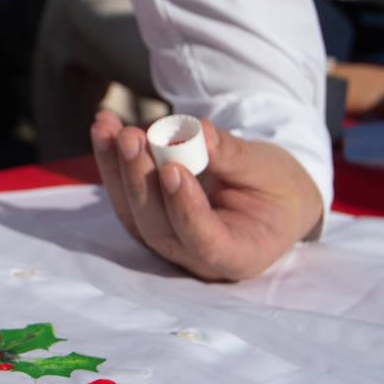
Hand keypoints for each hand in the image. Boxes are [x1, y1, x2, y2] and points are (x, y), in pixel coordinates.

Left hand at [90, 111, 323, 280]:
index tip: (173, 170)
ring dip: (115, 167)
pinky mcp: (149, 219)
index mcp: (239, 255)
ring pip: (132, 211)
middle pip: (157, 226)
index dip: (184, 209)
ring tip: (108, 127)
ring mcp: (167, 240)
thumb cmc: (279, 188)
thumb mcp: (270, 170)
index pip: (204, 242)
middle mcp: (195, 257)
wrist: (270, 194)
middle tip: (132, 138)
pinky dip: (112, 159)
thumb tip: (198, 133)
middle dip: (140, 180)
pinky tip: (105, 126)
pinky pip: (125, 193)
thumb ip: (234, 156)